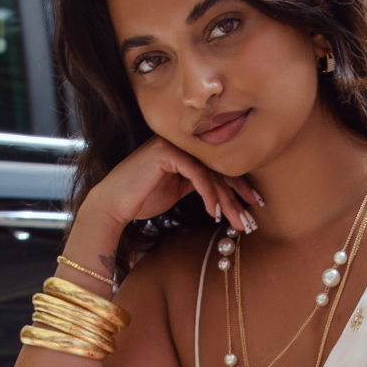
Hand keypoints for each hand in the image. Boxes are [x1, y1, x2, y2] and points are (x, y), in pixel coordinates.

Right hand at [81, 136, 259, 243]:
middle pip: (219, 169)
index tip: (254, 206)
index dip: (239, 187)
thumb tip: (223, 196)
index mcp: (186, 152)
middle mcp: (181, 144)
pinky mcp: (166, 152)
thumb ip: (197, 185)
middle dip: (238, 197)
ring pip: (211, 172)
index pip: (219, 168)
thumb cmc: (142, 200)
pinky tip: (213, 212)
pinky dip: (208, 194)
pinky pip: (197, 173)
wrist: (113, 204)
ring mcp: (173, 145)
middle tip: (251, 220)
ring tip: (237, 222)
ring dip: (227, 200)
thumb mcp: (177, 192)